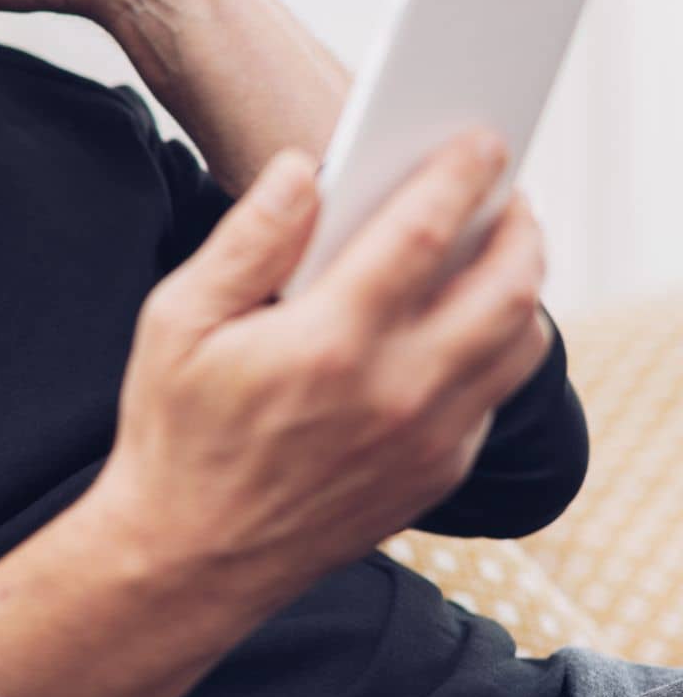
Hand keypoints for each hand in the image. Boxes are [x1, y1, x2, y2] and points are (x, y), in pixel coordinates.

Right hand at [89, 132, 550, 610]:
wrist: (190, 555)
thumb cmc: (176, 430)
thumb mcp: (178, 318)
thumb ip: (248, 237)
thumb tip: (303, 170)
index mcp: (328, 343)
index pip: (421, 234)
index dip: (458, 175)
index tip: (477, 141)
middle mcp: (395, 393)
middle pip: (505, 287)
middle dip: (517, 223)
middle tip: (504, 186)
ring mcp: (425, 441)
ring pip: (517, 344)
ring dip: (520, 282)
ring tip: (496, 244)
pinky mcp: (434, 474)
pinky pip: (494, 394)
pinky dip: (496, 342)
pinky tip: (460, 317)